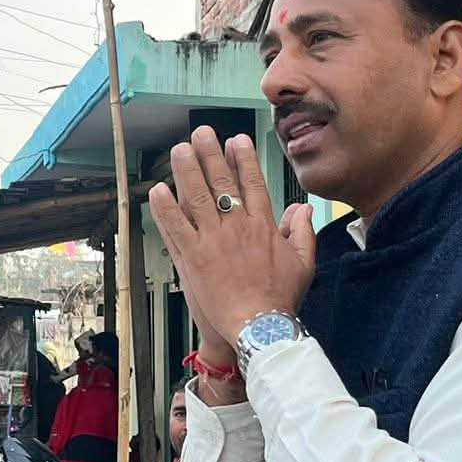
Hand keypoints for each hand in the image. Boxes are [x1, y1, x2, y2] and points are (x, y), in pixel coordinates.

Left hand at [149, 128, 317, 348]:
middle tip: (202, 133)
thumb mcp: (303, 263)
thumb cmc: (280, 299)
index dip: (243, 159)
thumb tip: (304, 208)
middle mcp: (236, 228)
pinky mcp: (192, 259)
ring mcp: (212, 242)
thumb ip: (302, 231)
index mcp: (263, 226)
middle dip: (211, 155)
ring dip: (186, 171)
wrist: (258, 328)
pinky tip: (157, 191)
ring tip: (179, 149)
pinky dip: (165, 209)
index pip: (252, 184)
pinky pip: (175, 228)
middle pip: (221, 183)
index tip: (236, 140)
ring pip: (196, 199)